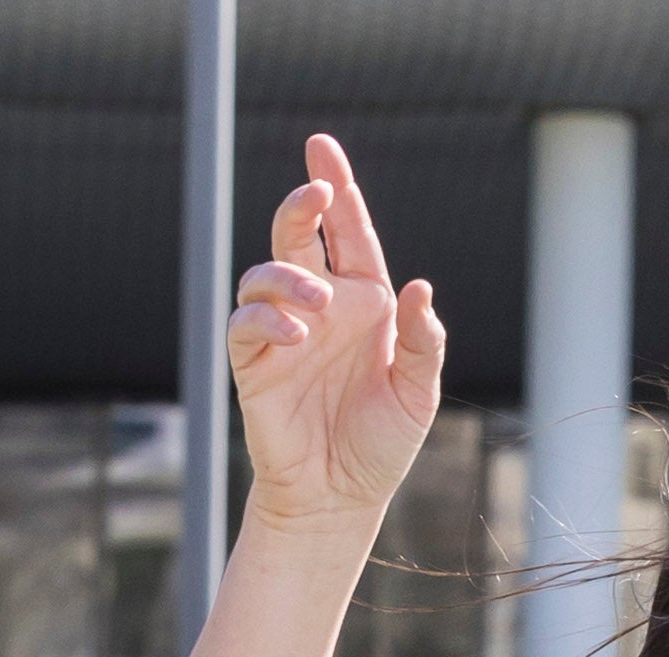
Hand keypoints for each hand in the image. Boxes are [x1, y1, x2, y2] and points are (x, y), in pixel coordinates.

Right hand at [224, 132, 445, 530]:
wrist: (338, 496)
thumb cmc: (380, 442)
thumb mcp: (419, 390)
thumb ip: (422, 339)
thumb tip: (417, 287)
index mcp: (364, 302)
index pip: (350, 234)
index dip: (338, 188)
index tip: (321, 148)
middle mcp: (321, 308)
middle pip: (298, 236)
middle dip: (300, 205)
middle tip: (313, 192)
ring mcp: (284, 333)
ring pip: (266, 273)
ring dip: (288, 275)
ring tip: (317, 304)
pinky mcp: (254, 364)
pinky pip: (246, 321)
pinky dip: (266, 317)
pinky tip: (296, 335)